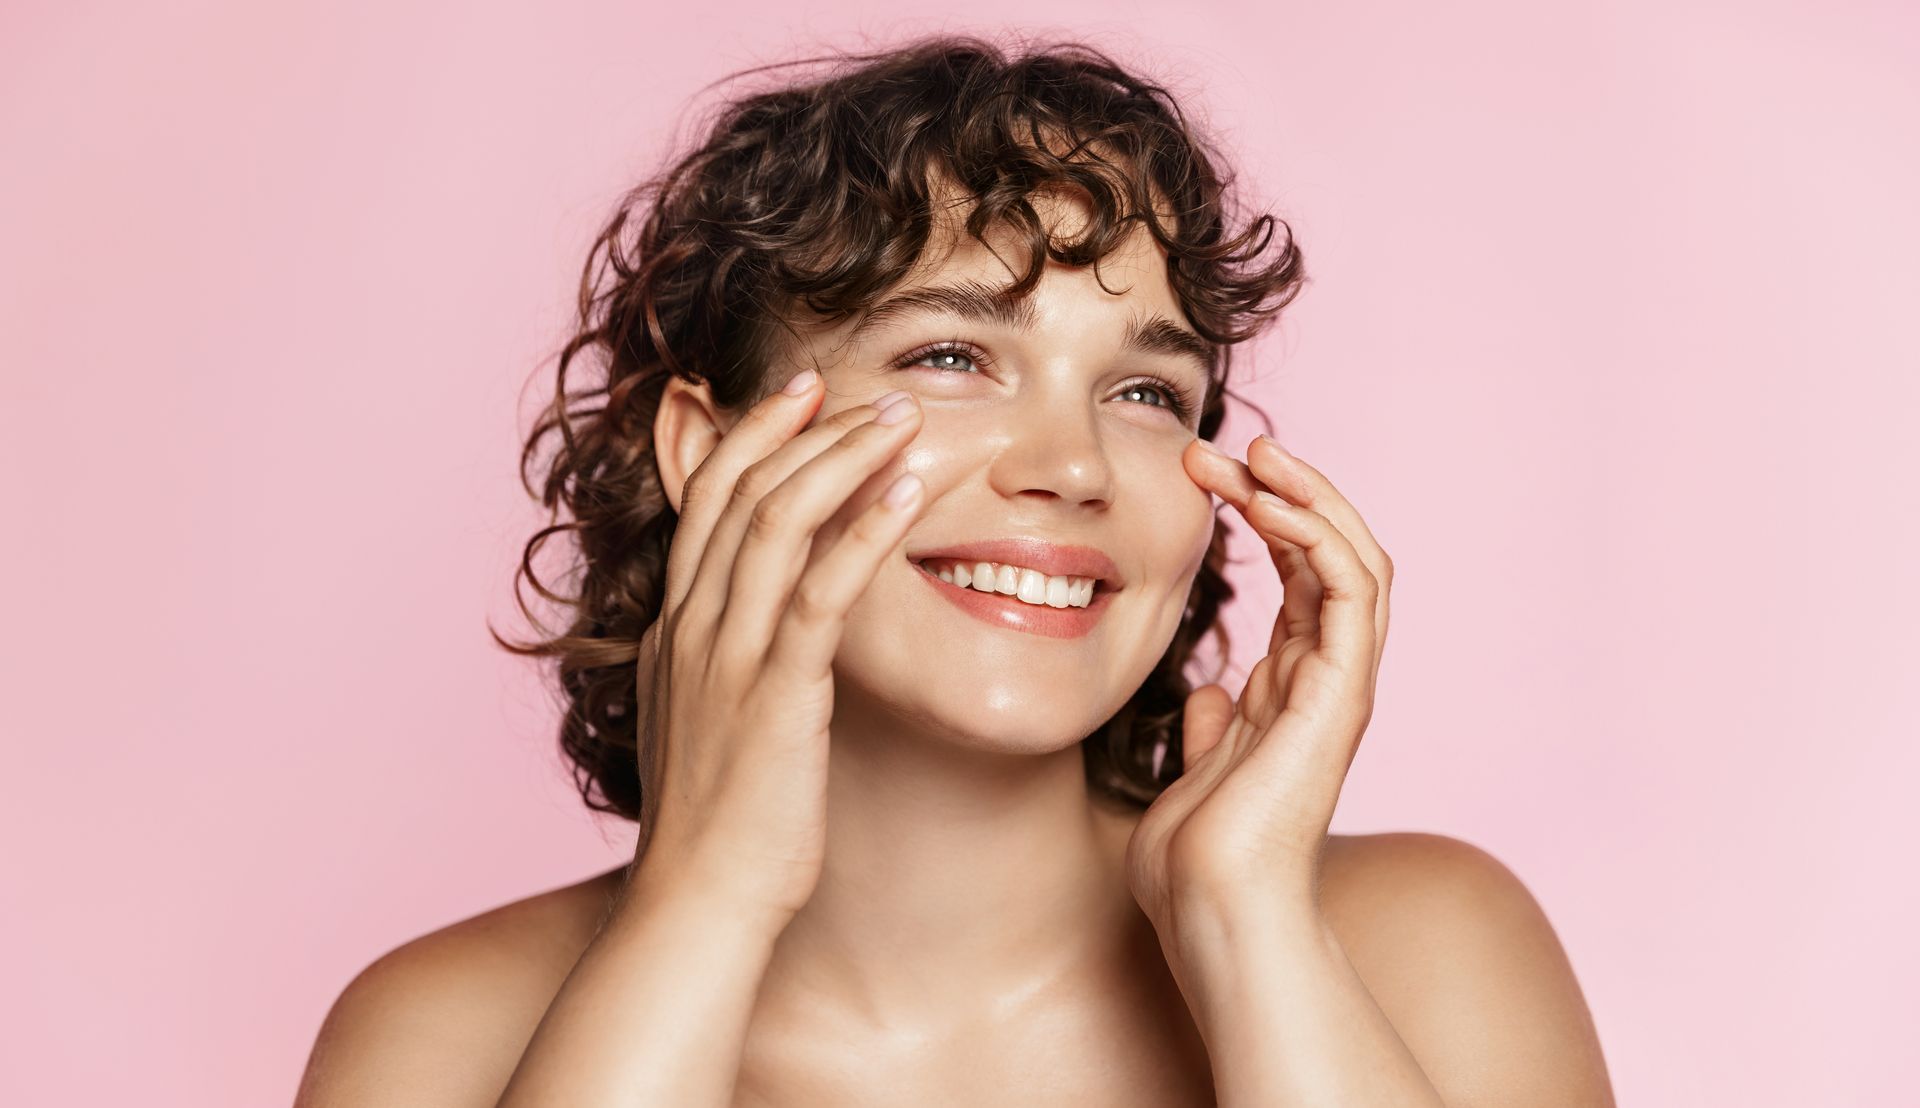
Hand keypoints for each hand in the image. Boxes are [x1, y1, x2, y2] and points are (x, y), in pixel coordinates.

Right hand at [625, 373, 926, 929]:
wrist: (696, 906)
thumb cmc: (716, 826)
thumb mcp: (705, 722)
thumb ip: (722, 661)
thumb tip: (752, 632)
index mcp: (676, 626)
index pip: (706, 498)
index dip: (754, 434)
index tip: (802, 392)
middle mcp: (692, 625)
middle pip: (738, 487)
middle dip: (804, 426)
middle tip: (867, 387)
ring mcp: (727, 657)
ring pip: (777, 520)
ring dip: (843, 457)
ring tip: (903, 418)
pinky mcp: (775, 695)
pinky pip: (820, 591)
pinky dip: (864, 531)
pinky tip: (907, 495)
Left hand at [1125, 434, 1393, 928]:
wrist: (1211, 912)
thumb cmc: (1196, 863)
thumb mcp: (1193, 775)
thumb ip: (1212, 730)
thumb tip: (1208, 695)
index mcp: (1292, 691)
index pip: (1300, 577)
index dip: (1263, 516)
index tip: (1208, 474)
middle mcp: (1325, 682)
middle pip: (1330, 556)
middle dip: (1283, 492)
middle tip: (1224, 449)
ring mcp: (1340, 686)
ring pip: (1355, 561)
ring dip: (1308, 498)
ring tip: (1256, 454)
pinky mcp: (1342, 695)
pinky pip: (1350, 593)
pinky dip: (1320, 538)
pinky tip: (1272, 505)